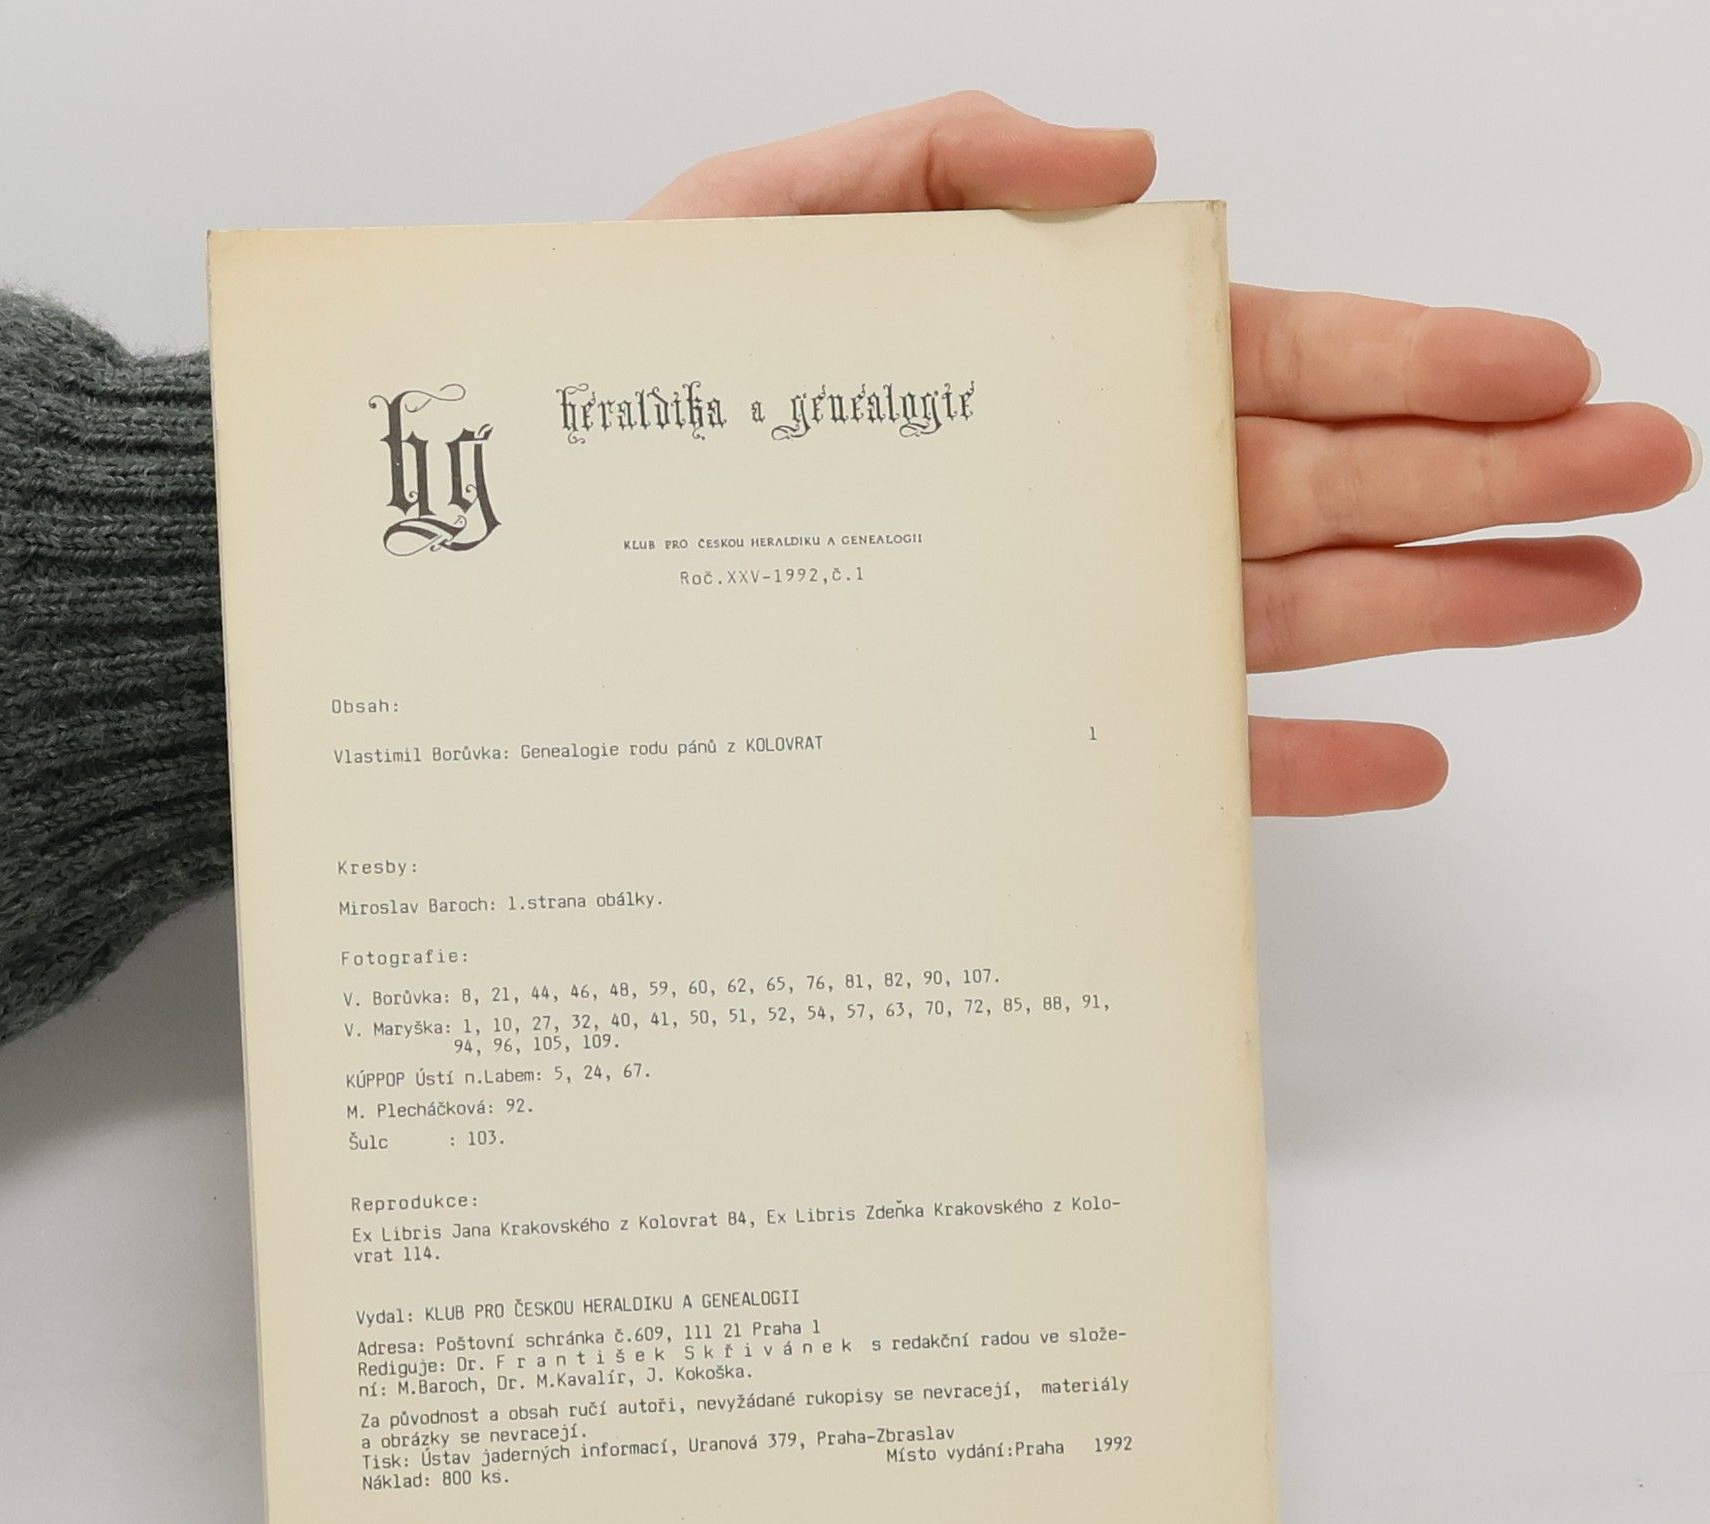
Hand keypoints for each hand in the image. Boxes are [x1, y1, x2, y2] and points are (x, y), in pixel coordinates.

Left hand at [635, 94, 1698, 815]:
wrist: (525, 565)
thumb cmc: (631, 392)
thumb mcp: (764, 226)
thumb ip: (937, 164)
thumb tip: (1133, 163)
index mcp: (1054, 367)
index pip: (1283, 354)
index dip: (1433, 359)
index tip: (1561, 365)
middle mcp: (1087, 496)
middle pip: (1333, 480)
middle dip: (1496, 473)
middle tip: (1647, 470)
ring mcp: (1067, 622)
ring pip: (1294, 612)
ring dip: (1448, 606)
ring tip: (1588, 592)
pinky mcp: (1022, 735)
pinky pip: (1184, 751)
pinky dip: (1296, 759)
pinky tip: (1409, 758)